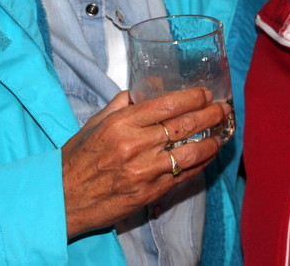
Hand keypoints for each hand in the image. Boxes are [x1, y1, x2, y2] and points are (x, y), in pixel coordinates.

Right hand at [61, 88, 230, 238]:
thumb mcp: (95, 124)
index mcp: (122, 123)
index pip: (167, 105)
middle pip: (185, 125)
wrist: (65, 198)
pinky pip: (185, 175)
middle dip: (210, 115)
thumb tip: (141, 92)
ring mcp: (146, 171)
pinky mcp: (151, 193)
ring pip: (191, 152)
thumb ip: (120, 106)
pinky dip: (201, 163)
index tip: (206, 94)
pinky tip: (209, 155)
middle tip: (223, 109)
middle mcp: (136, 145)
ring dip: (212, 141)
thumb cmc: (78, 160)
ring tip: (222, 133)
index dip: (192, 98)